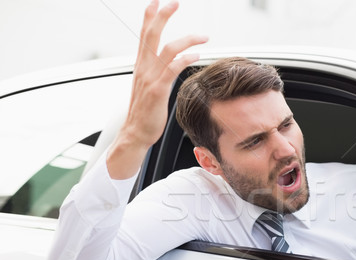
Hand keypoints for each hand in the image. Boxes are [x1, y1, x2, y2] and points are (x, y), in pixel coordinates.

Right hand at [107, 0, 207, 178]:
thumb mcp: (148, 89)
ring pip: (166, 49)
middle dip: (162, 16)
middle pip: (151, 35)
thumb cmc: (145, 114)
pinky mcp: (157, 90)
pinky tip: (198, 55)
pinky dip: (186, 58)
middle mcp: (143, 69)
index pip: (144, 36)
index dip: (149, 17)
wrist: (135, 134)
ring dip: (187, 39)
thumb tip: (168, 67)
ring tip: (203, 36)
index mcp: (141, 66)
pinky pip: (172, 68)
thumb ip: (156, 75)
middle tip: (174, 2)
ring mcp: (149, 79)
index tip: (156, 2)